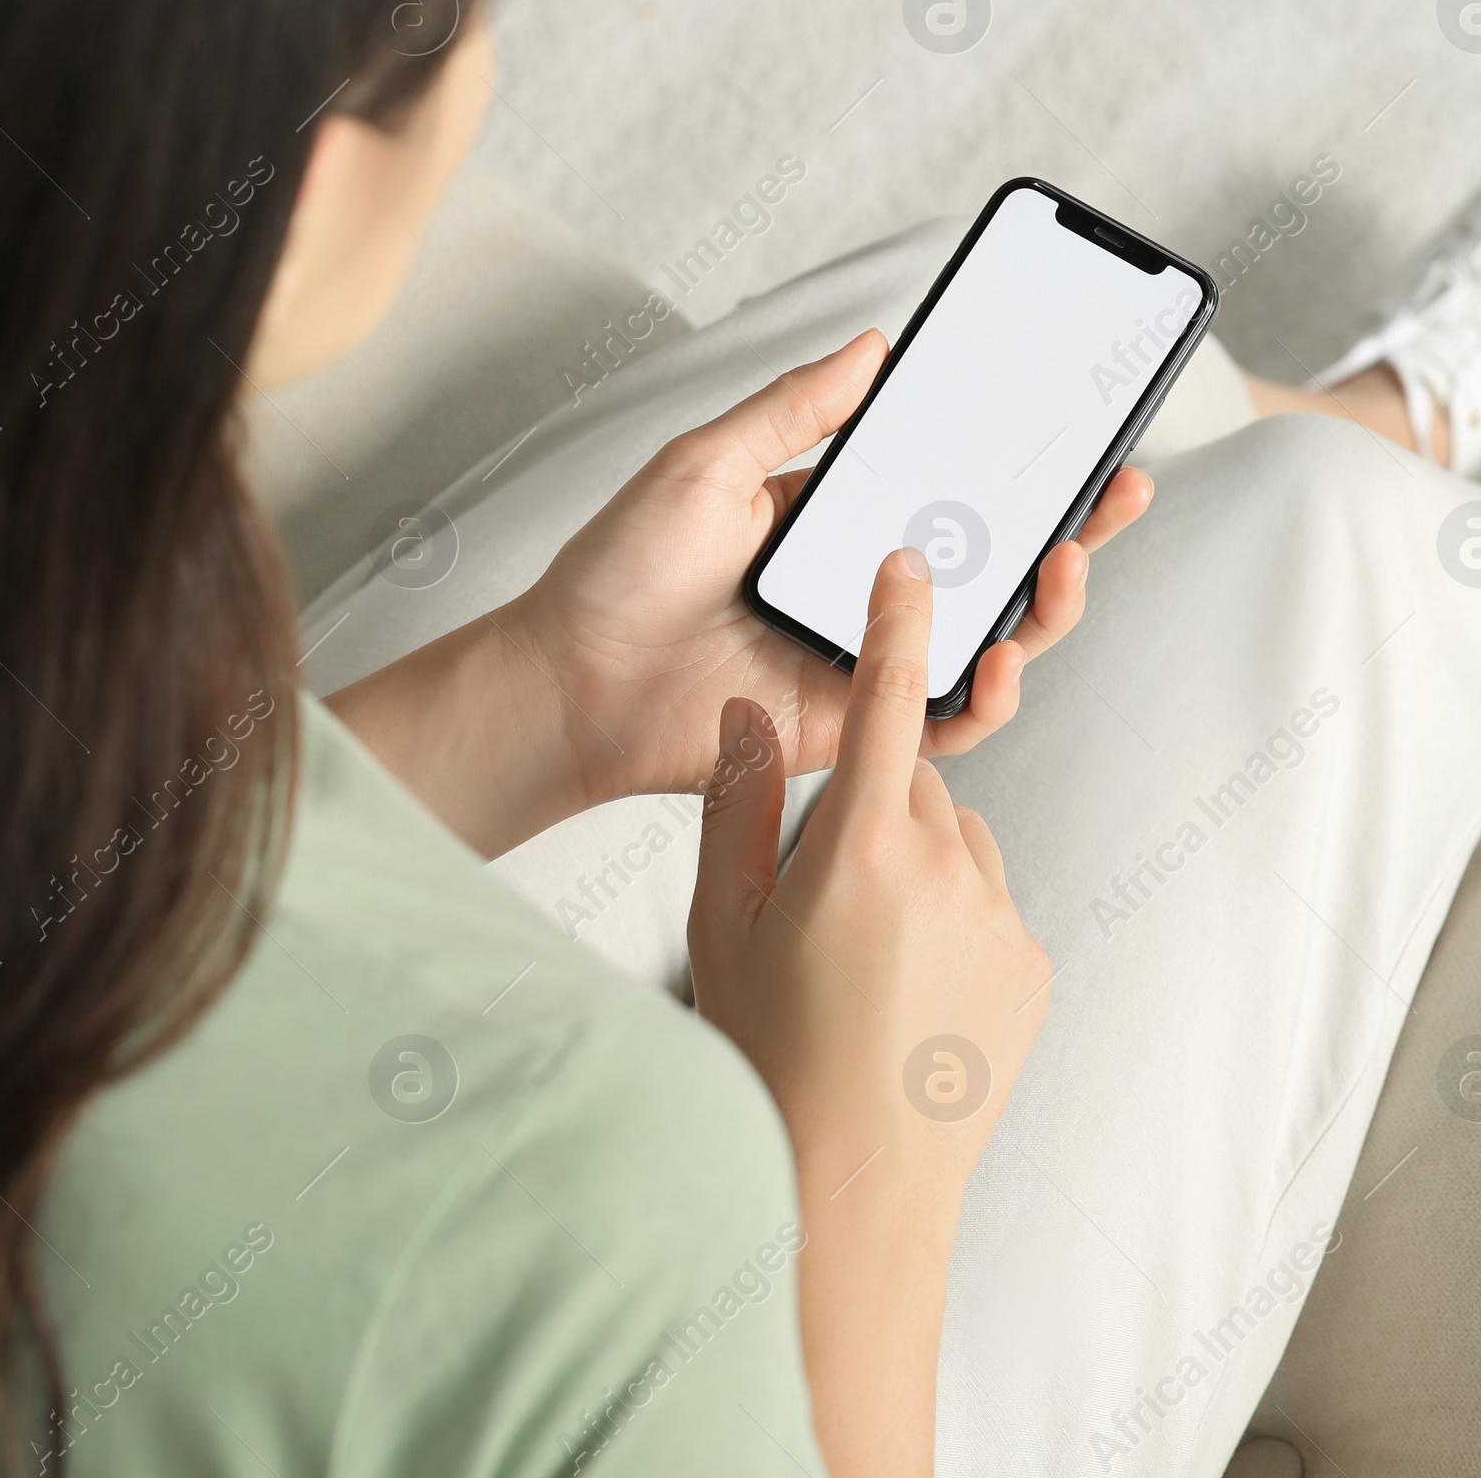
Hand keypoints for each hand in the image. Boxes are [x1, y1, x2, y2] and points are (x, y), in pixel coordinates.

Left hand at [514, 330, 1150, 808]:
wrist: (571, 684)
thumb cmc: (620, 573)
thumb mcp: (708, 464)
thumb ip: (795, 409)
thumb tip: (873, 348)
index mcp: (835, 518)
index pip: (948, 483)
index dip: (1017, 461)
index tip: (1073, 425)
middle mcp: (864, 586)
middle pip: (992, 560)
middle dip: (1070, 527)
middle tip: (1118, 489)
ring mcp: (867, 656)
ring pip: (990, 637)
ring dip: (1047, 605)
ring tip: (1067, 564)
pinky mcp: (856, 724)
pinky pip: (944, 717)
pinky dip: (988, 693)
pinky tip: (1003, 655)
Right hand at [688, 549, 1049, 1477]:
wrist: (851, 1187)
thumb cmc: (768, 1057)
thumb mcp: (719, 923)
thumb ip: (735, 806)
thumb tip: (746, 720)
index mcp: (859, 846)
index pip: (887, 700)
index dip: (898, 622)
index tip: (912, 565)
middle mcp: (946, 868)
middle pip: (914, 782)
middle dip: (872, 809)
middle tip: (822, 895)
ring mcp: (1000, 919)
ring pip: (954, 844)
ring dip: (915, 867)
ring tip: (862, 959)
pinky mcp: (1032, 967)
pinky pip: (988, 905)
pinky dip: (953, 922)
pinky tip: (906, 992)